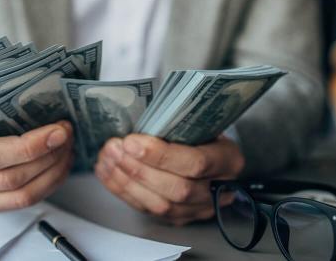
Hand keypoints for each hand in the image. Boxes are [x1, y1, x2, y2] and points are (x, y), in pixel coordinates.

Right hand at [0, 103, 74, 211]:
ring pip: (20, 197)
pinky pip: (20, 203)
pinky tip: (57, 165)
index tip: (58, 131)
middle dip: (47, 158)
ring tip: (66, 151)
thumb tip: (44, 94)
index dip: (29, 147)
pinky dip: (46, 185)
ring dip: (52, 174)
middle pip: (10, 180)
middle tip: (67, 136)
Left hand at [94, 133, 244, 225]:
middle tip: (114, 150)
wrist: (210, 152)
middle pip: (177, 189)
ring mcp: (199, 209)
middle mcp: (218, 189)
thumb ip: (175, 123)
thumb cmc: (202, 132)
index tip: (131, 141)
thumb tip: (137, 117)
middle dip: (139, 169)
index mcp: (227, 160)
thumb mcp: (198, 121)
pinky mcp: (179, 218)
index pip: (196, 163)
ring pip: (161, 205)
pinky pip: (149, 210)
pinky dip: (123, 191)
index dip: (160, 155)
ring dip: (127, 181)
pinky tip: (108, 173)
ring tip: (107, 159)